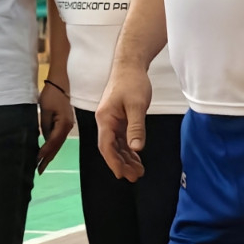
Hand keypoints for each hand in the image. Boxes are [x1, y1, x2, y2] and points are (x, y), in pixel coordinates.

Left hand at [37, 80, 73, 173]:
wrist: (61, 84)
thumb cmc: (51, 95)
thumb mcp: (44, 109)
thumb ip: (43, 125)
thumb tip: (43, 138)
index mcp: (63, 124)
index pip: (53, 142)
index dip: (44, 152)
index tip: (36, 160)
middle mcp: (67, 127)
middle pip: (57, 146)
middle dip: (47, 158)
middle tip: (38, 170)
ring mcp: (67, 126)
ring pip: (57, 144)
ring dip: (49, 154)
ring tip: (40, 165)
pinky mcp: (64, 124)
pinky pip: (57, 138)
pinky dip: (51, 146)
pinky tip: (45, 152)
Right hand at [95, 62, 152, 181]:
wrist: (130, 66)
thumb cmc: (132, 82)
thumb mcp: (137, 105)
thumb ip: (136, 127)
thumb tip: (136, 148)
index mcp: (105, 118)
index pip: (106, 145)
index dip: (113, 162)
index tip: (121, 175)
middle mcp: (105, 121)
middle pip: (110, 148)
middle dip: (121, 164)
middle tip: (134, 178)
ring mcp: (112, 120)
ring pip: (116, 144)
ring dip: (126, 158)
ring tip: (138, 172)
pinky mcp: (119, 118)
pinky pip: (122, 138)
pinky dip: (129, 149)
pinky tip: (137, 158)